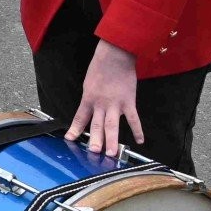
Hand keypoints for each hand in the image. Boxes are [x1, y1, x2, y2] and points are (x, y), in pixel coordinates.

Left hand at [68, 40, 142, 158]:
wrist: (114, 57)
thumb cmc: (100, 68)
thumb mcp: (88, 84)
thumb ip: (90, 99)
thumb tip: (89, 111)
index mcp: (88, 99)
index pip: (80, 118)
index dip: (75, 129)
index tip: (70, 139)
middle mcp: (100, 104)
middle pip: (97, 125)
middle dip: (95, 140)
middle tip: (94, 153)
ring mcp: (115, 104)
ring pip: (113, 126)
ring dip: (112, 140)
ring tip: (111, 153)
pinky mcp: (129, 102)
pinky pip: (133, 119)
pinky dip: (137, 130)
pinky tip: (140, 140)